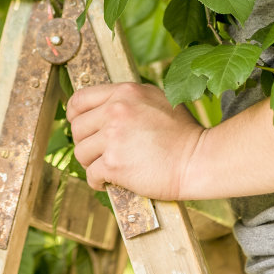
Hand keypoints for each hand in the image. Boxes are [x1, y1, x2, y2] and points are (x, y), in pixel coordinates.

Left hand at [64, 82, 204, 200]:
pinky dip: (97, 181)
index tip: (81, 127)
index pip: (80, 99)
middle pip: (77, 128)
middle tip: (100, 152)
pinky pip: (90, 174)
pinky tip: (108, 181)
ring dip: (91, 162)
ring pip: (81, 152)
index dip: (75, 115)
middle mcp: (115, 111)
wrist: (198, 159)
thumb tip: (105, 106)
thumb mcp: (157, 99)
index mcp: (124, 92)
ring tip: (107, 167)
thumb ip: (129, 99)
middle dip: (86, 142)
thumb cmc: (183, 132)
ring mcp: (113, 137)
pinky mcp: (114, 163)